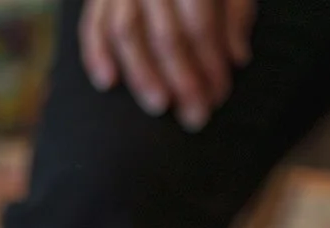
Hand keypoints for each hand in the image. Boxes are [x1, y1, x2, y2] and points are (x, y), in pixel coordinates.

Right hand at [81, 0, 255, 129]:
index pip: (199, 23)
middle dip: (182, 80)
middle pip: (165, 34)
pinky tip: (107, 82)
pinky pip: (93, 24)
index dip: (210, 63)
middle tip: (195, 115)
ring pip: (127, 32)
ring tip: (159, 105)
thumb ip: (236, 11)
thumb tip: (237, 57)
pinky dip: (96, 53)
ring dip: (142, 75)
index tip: (218, 94)